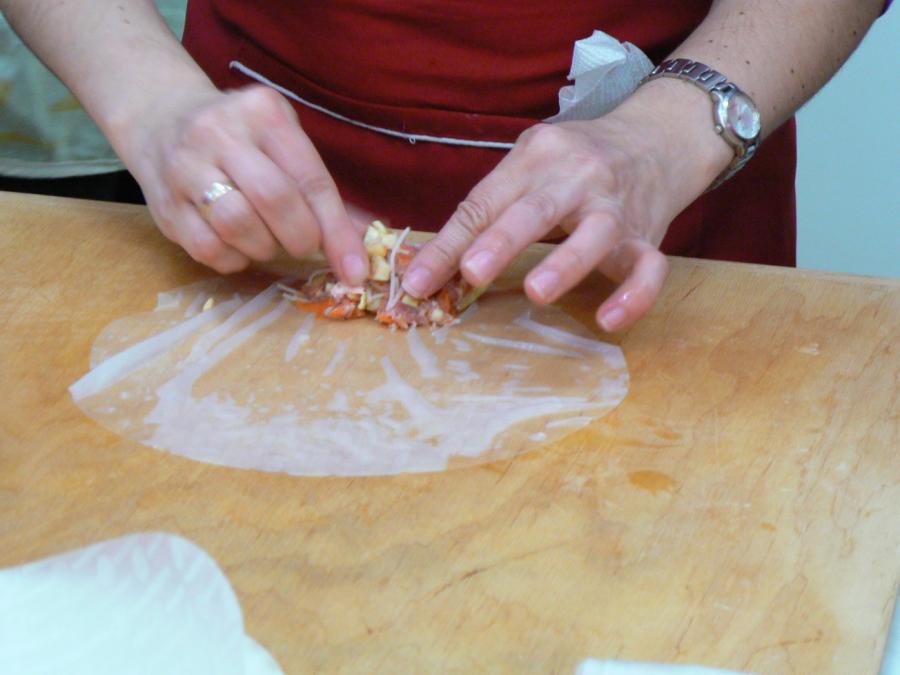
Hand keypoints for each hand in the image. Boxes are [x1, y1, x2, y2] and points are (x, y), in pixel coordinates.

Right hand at [123, 84, 368, 283]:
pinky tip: (237, 244)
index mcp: (263, 113)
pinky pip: (208, 249)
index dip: (337, 231)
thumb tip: (362, 246)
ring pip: (237, 226)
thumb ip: (321, 192)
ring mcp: (184, 166)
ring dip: (264, 248)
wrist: (160, 119)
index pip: (310, 179)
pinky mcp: (163, 204)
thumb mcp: (283, 144)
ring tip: (267, 240)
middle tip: (303, 246)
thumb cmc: (241, 140)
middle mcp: (220, 133)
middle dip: (300, 238)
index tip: (355, 269)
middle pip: (274, 199)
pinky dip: (233, 259)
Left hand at [402, 81, 730, 331]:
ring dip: (565, 263)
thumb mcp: (528, 166)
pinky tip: (608, 321)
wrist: (656, 138)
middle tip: (471, 272)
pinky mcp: (647, 236)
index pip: (485, 203)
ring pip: (597, 233)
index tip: (416, 280)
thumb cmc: (574, 161)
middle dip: (502, 241)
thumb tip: (430, 264)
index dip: (448, 244)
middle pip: (537, 210)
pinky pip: (649, 268)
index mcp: (536, 158)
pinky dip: (634, 295)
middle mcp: (576, 178)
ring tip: (536, 293)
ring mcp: (615, 207)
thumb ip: (486, 210)